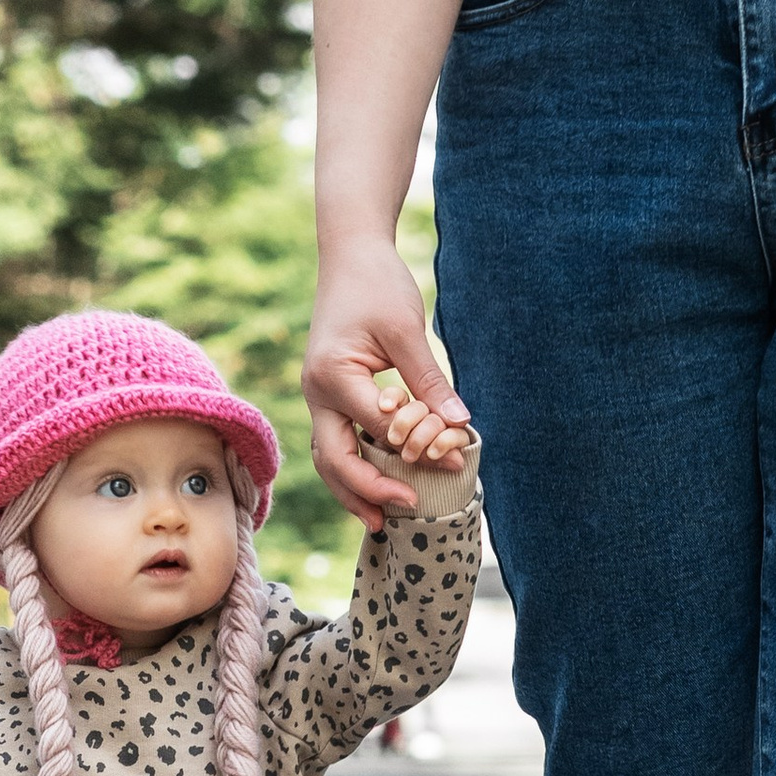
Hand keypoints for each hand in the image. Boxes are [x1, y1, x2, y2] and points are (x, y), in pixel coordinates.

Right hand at [304, 235, 469, 529]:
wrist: (350, 255)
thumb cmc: (377, 285)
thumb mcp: (406, 329)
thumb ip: (429, 379)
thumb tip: (458, 424)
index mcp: (333, 376)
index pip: (376, 427)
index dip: (417, 447)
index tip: (456, 458)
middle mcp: (317, 391)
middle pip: (334, 458)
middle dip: (366, 490)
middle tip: (402, 512)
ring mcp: (318, 394)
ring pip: (327, 456)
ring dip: (352, 489)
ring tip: (379, 520)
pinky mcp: (328, 393)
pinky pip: (335, 440)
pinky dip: (352, 466)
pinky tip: (376, 484)